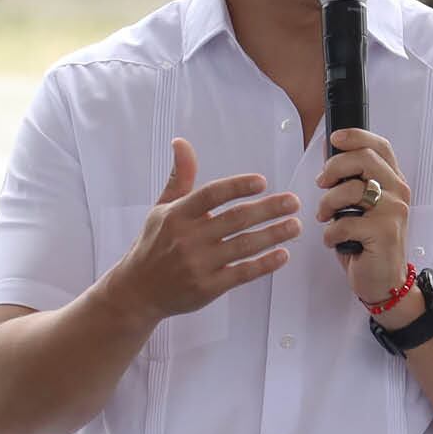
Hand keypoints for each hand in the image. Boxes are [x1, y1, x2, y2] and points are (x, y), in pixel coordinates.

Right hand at [109, 138, 300, 322]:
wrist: (137, 291)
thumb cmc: (154, 244)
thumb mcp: (162, 208)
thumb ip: (180, 177)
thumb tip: (181, 142)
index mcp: (177, 215)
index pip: (211, 194)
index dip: (238, 186)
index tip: (262, 182)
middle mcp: (188, 238)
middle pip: (236, 219)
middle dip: (269, 209)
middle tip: (294, 202)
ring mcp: (198, 264)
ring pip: (244, 246)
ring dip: (274, 234)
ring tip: (295, 225)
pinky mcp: (208, 287)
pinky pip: (242, 273)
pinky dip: (265, 264)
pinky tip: (283, 255)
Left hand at [316, 128, 414, 303]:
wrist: (384, 282)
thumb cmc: (369, 244)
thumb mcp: (364, 207)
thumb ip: (354, 181)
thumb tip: (330, 155)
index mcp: (394, 182)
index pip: (380, 146)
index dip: (356, 136)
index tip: (334, 139)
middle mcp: (398, 193)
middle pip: (365, 159)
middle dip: (334, 167)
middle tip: (322, 183)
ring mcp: (393, 212)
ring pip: (351, 190)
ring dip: (327, 204)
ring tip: (325, 217)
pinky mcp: (383, 233)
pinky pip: (344, 222)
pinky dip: (331, 233)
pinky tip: (335, 241)